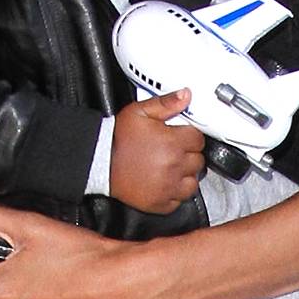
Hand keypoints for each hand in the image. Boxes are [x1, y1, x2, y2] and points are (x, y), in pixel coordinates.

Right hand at [108, 88, 204, 213]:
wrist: (100, 162)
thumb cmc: (119, 138)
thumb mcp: (140, 112)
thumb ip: (166, 103)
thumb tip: (186, 95)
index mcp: (173, 142)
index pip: (198, 139)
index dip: (189, 137)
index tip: (179, 137)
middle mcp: (174, 165)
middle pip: (198, 161)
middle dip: (188, 155)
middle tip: (172, 151)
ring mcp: (168, 186)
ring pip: (193, 182)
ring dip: (185, 175)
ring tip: (171, 168)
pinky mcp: (161, 202)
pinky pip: (180, 200)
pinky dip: (175, 193)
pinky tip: (165, 182)